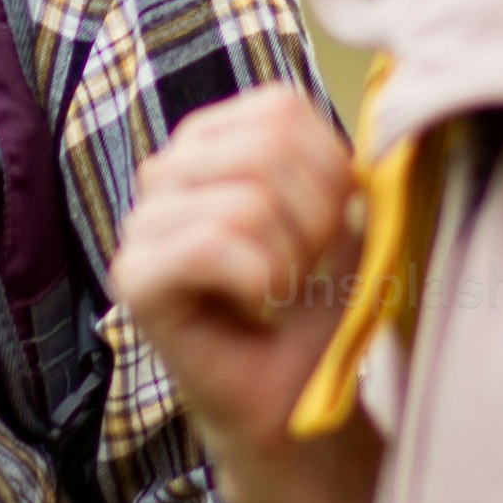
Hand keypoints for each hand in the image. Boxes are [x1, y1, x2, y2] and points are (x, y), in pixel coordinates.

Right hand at [114, 80, 362, 467]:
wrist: (295, 392)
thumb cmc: (316, 303)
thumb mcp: (347, 220)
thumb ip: (346, 166)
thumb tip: (369, 142)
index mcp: (215, 138)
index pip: (281, 109)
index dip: (332, 171)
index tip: (333, 228)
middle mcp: (167, 168)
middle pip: (266, 148)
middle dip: (315, 219)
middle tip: (306, 270)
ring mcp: (142, 222)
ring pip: (245, 202)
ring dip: (288, 262)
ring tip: (279, 293)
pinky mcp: (133, 276)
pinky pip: (211, 246)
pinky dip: (258, 284)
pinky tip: (255, 310)